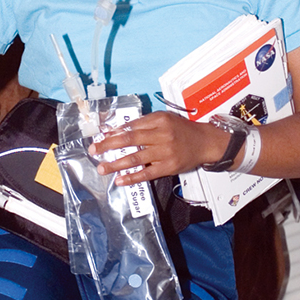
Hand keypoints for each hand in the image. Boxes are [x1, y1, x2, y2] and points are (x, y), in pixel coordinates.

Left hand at [89, 110, 228, 185]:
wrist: (205, 142)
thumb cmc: (182, 130)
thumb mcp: (165, 119)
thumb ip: (144, 123)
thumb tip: (119, 130)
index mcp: (159, 120)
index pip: (132, 126)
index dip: (114, 132)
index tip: (101, 136)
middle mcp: (161, 135)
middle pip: (130, 139)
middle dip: (109, 145)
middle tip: (94, 149)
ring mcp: (165, 152)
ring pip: (136, 158)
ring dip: (116, 164)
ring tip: (102, 168)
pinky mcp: (169, 167)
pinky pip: (147, 173)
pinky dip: (132, 177)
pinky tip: (120, 180)